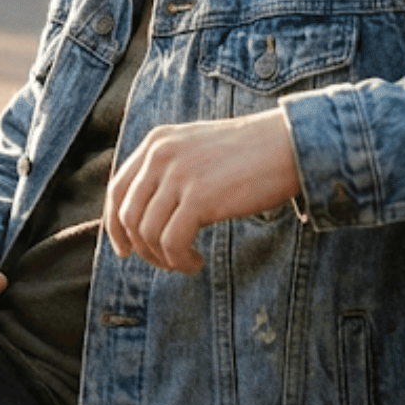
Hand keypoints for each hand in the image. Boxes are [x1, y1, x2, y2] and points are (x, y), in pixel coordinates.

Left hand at [104, 110, 301, 273]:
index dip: (115, 226)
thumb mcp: (196, 150)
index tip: (125, 249)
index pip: (117, 190)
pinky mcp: (199, 197)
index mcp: (156, 142)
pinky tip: (195, 262)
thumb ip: (169, 171)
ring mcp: (178, 175)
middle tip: (164, 262)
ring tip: (185, 262)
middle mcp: (160, 154)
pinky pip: (171, 242)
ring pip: (146, 233)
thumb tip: (145, 215)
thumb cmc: (250, 154)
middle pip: (127, 214)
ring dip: (162, 258)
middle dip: (140, 248)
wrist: (290, 143)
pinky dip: (179, 260)